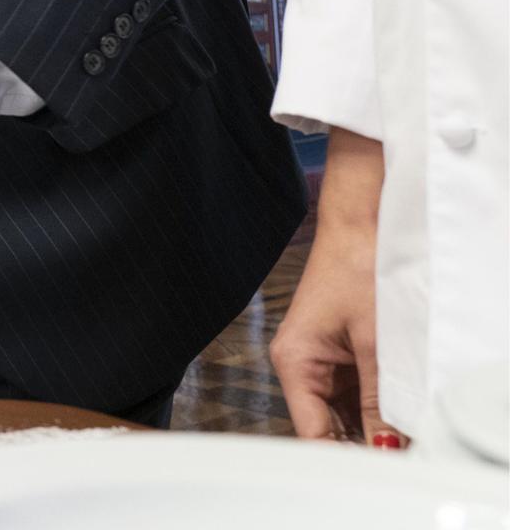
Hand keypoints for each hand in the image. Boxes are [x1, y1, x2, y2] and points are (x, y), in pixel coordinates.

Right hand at [271, 211, 397, 443]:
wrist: (363, 226)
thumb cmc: (358, 267)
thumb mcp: (376, 342)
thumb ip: (379, 398)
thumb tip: (387, 445)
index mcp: (294, 361)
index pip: (311, 432)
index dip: (343, 458)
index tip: (376, 473)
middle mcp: (300, 364)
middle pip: (325, 426)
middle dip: (362, 444)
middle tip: (400, 457)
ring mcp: (320, 360)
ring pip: (343, 412)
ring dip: (372, 425)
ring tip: (405, 437)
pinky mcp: (339, 353)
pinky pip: (355, 393)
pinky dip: (377, 406)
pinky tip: (400, 415)